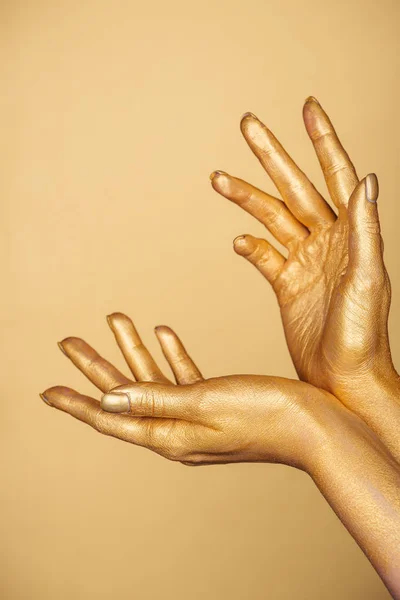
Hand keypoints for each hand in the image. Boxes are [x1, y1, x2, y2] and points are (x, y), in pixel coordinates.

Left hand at [41, 311, 334, 470]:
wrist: (317, 426)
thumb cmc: (265, 415)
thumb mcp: (204, 403)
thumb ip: (155, 400)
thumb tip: (109, 399)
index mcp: (169, 435)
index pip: (110, 417)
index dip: (76, 402)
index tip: (47, 391)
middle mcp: (177, 429)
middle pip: (124, 393)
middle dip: (95, 366)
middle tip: (68, 342)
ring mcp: (196, 416)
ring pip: (152, 379)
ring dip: (133, 348)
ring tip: (116, 318)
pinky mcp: (215, 402)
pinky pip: (183, 377)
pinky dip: (171, 354)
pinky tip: (164, 331)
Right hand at [210, 97, 399, 459]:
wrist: (343, 380)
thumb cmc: (363, 336)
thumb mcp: (367, 280)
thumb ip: (364, 230)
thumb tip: (367, 179)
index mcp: (351, 235)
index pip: (337, 176)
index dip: (324, 141)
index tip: (307, 109)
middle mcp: (327, 242)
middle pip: (295, 187)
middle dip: (273, 155)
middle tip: (249, 125)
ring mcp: (305, 261)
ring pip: (272, 217)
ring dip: (246, 197)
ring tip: (219, 178)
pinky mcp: (287, 284)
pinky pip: (264, 255)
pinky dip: (250, 245)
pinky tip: (238, 240)